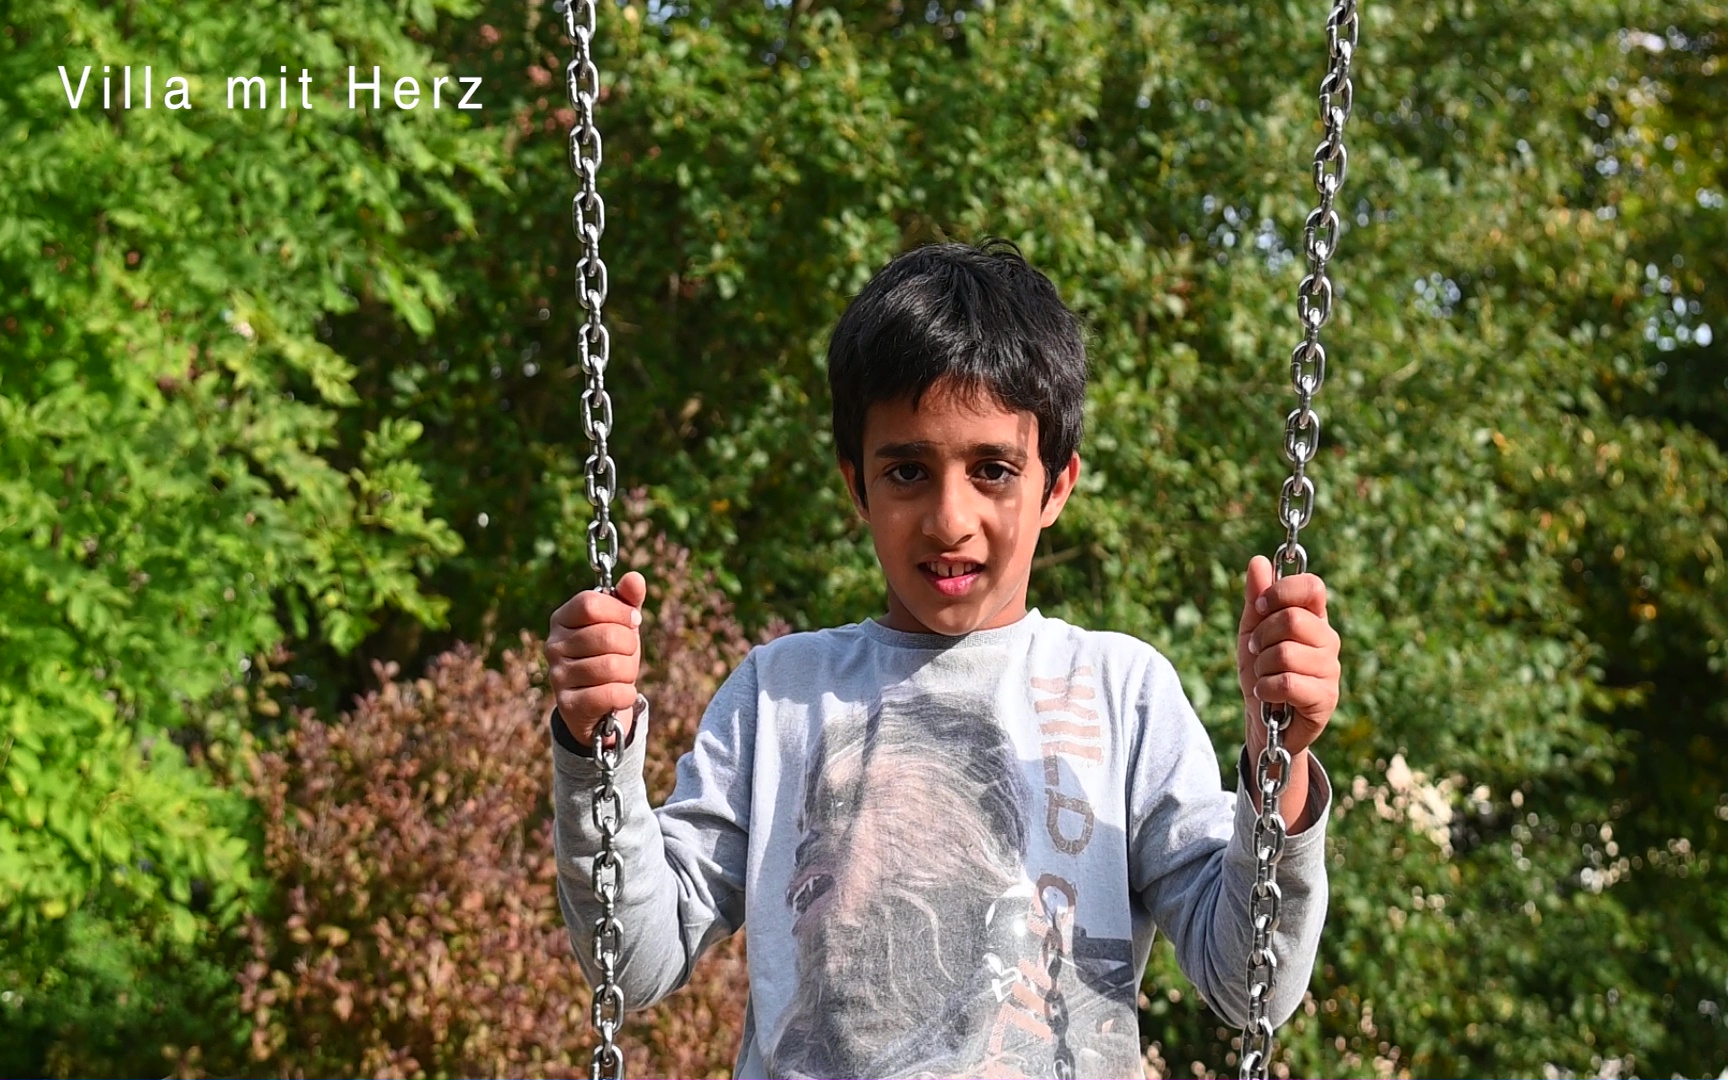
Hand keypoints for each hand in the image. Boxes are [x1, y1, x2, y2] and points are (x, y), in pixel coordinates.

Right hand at [546, 570, 646, 748]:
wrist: (600, 703)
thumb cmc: (611, 655)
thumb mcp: (621, 624)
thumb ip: (628, 600)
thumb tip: (635, 578)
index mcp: (562, 618)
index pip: (591, 604)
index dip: (621, 611)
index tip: (633, 620)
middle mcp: (553, 645)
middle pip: (608, 635)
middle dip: (630, 645)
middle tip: (626, 654)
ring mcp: (557, 675)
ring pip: (613, 666)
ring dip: (628, 672)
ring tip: (620, 675)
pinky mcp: (568, 704)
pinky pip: (611, 693)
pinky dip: (626, 694)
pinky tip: (620, 694)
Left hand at [1237, 556, 1340, 759]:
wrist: (1263, 720)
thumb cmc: (1261, 671)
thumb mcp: (1252, 631)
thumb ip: (1257, 598)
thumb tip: (1258, 561)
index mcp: (1313, 618)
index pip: (1312, 587)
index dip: (1281, 593)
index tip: (1261, 608)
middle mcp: (1328, 640)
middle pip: (1293, 619)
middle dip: (1262, 636)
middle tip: (1256, 652)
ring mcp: (1331, 670)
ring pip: (1286, 653)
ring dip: (1261, 667)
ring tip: (1264, 677)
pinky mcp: (1326, 698)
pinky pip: (1287, 682)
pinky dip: (1266, 689)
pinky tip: (1268, 696)